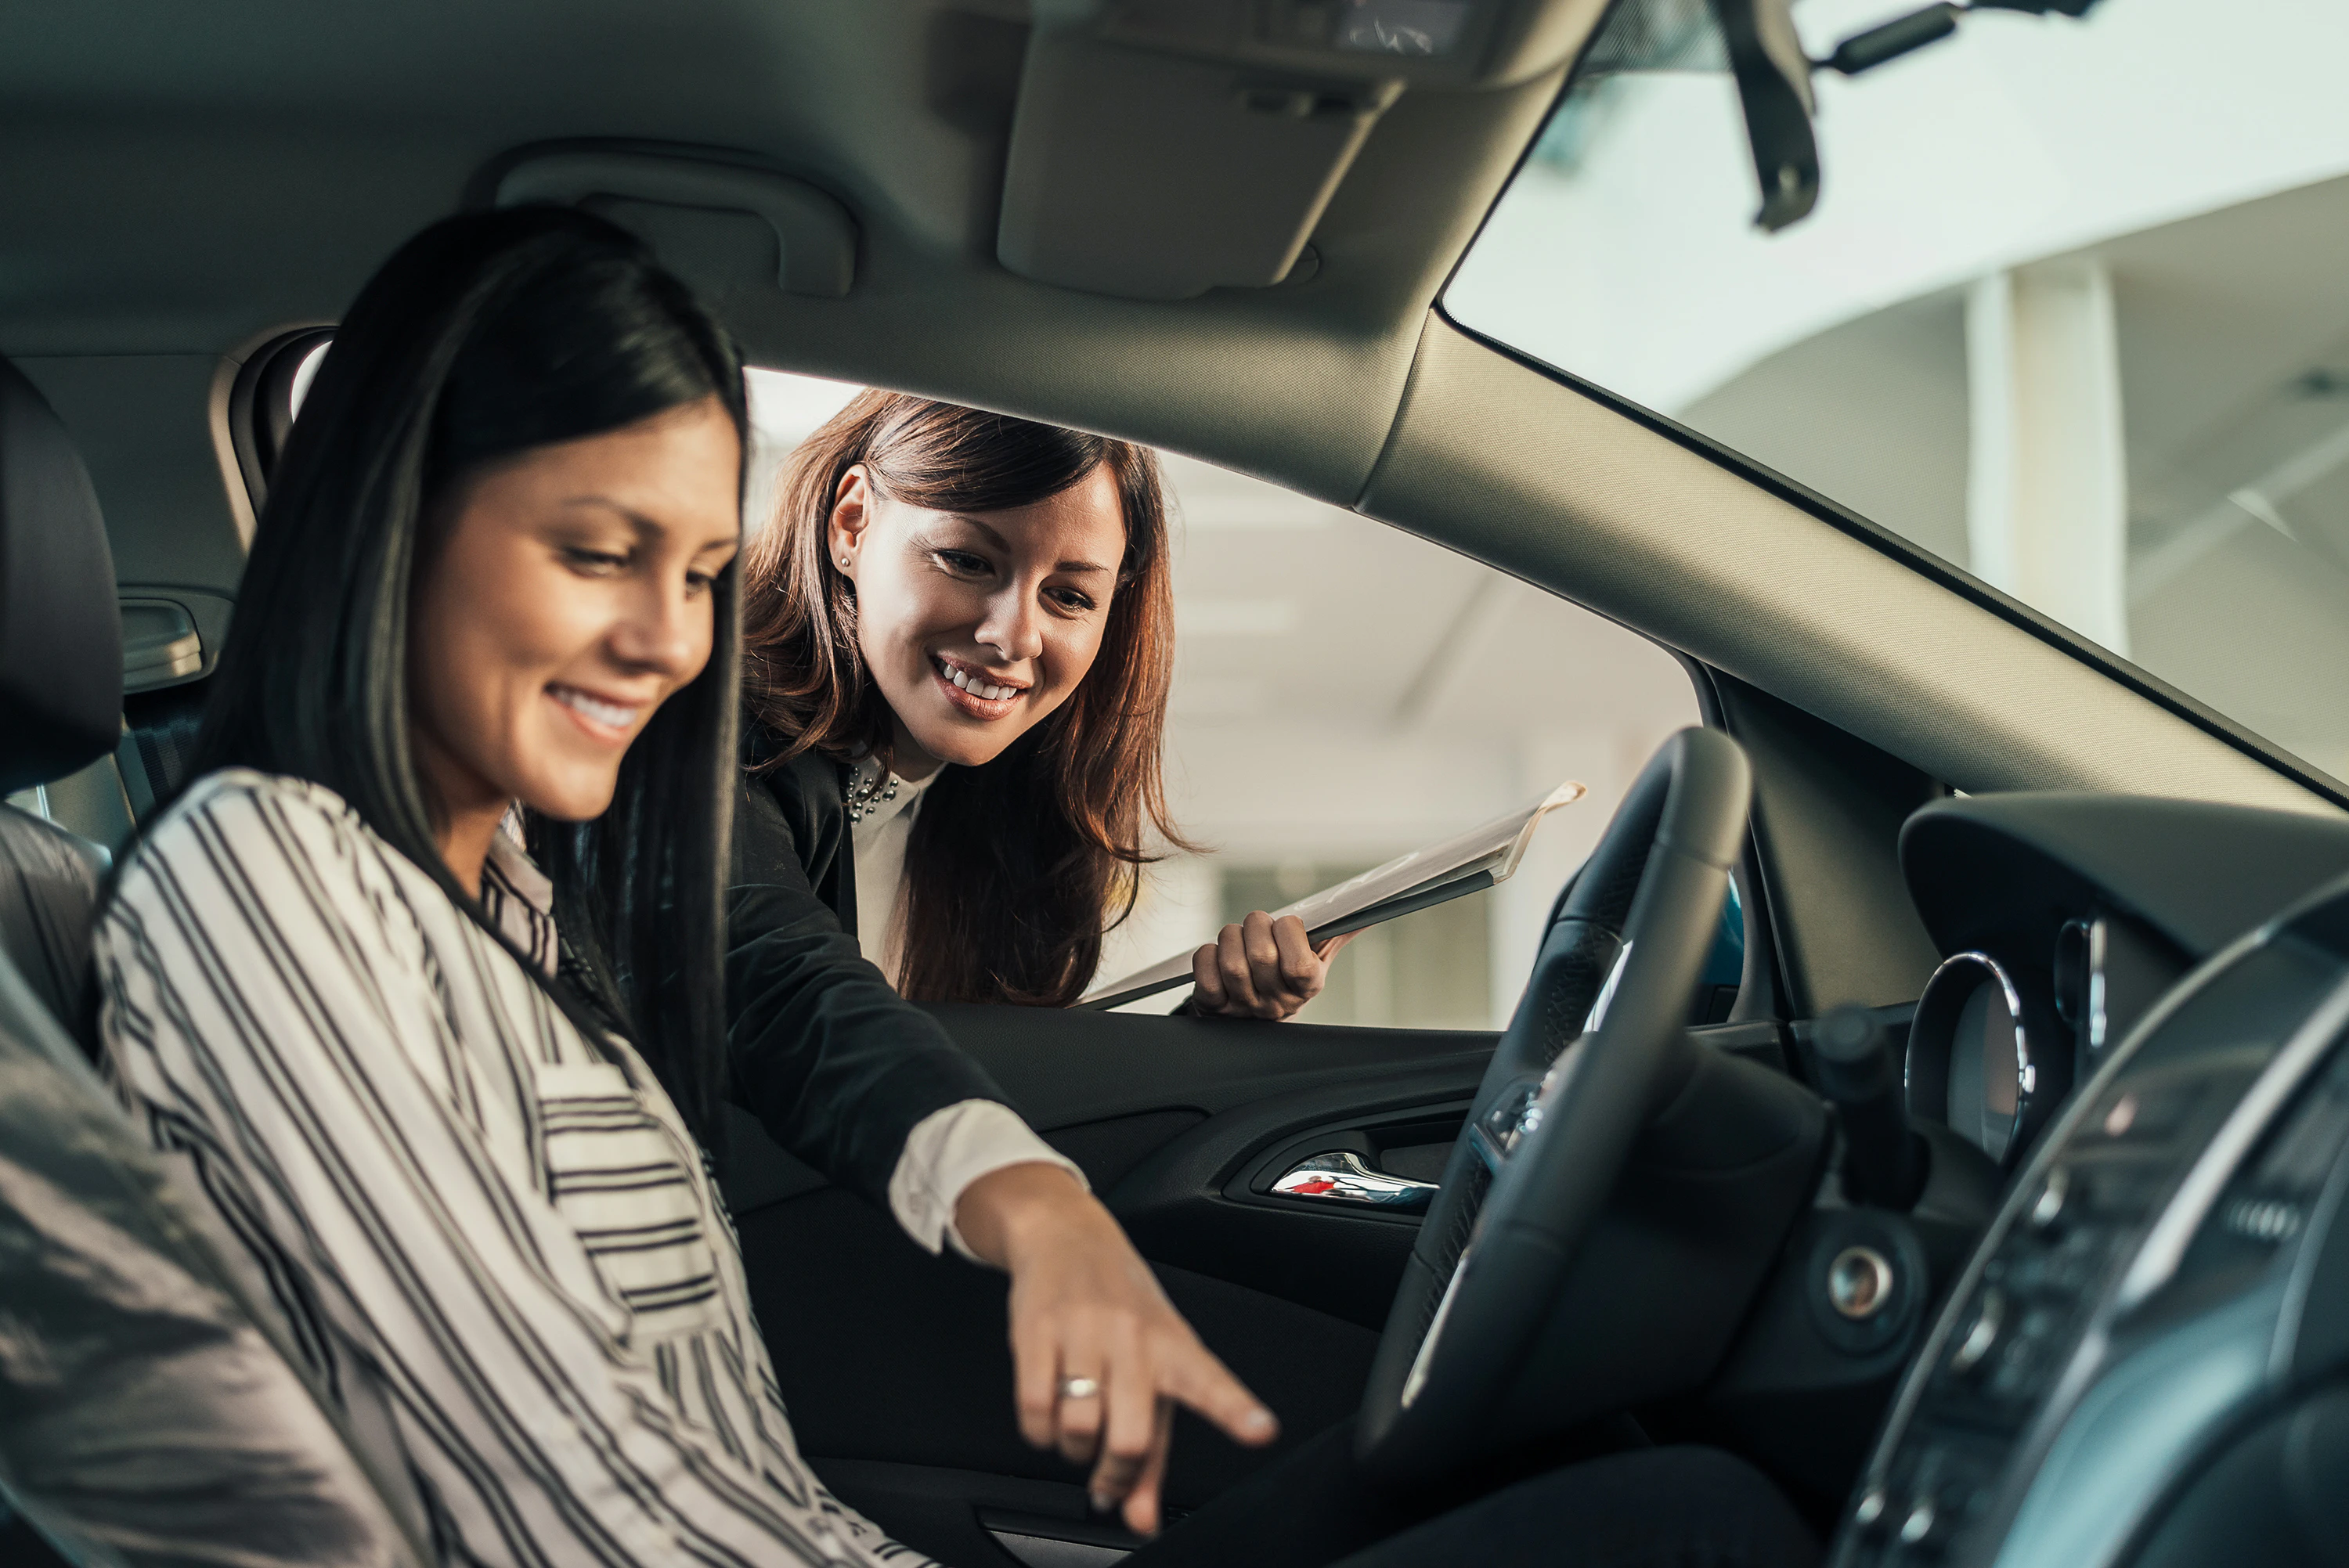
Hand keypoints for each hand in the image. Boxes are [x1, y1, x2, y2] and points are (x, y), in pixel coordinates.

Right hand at [954, 1163, 1278, 1535]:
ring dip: (1075, 1451)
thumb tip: (1139, 1520)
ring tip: (1078, 1433)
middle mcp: (1133, 1337)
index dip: (1237, 1410)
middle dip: (1116, 1473)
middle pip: (1133, 1435)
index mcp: (1173, 1346)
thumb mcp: (1151, 1368)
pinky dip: (1040, 1432)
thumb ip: (1152, 1453)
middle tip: (1109, 1476)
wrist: (1066, 1235)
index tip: (1263, 1430)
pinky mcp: (1037, 1330)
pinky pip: (1035, 1410)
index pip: (1210, 1382)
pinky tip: (1048, 1417)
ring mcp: (1085, 1331)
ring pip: (1079, 1429)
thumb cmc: (1121, 1310)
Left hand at [1187, 911, 1356, 1020]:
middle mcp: (1276, 1003)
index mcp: (1307, 987)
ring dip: (1230, 937)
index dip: (1289, 933)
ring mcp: (1244, 1009)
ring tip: (1236, 938)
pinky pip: (1205, 973)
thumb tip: (1369, 907)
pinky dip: (1207, 955)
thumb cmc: (1285, 977)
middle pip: (1261, 955)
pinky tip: (1217, 956)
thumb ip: (1338, 931)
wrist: (1249, 1019)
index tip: (1286, 924)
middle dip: (1255, 925)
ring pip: (1232, 963)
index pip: (1301, 963)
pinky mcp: (1213, 1008)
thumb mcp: (1315, 958)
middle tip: (1257, 925)